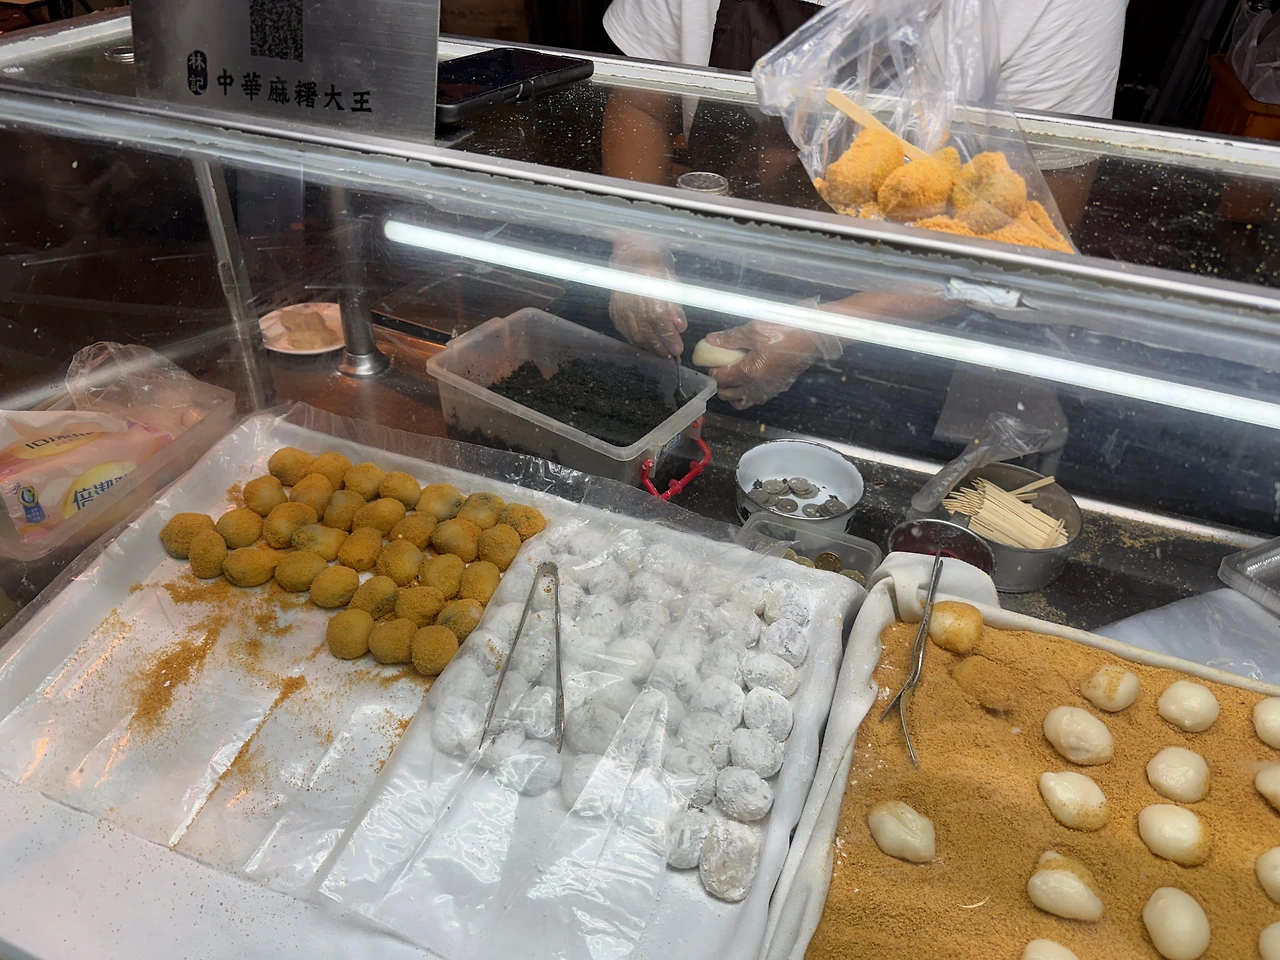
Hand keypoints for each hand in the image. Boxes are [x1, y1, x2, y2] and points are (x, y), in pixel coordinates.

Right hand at [608, 241, 687, 357]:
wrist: (631, 257)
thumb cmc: (655, 269)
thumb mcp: (671, 283)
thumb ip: (675, 306)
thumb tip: (680, 328)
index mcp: (648, 286)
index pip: (658, 318)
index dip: (668, 336)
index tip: (678, 348)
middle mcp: (631, 297)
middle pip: (646, 330)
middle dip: (660, 346)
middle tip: (672, 355)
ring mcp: (620, 305)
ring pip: (634, 334)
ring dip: (649, 347)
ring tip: (661, 353)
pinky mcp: (614, 311)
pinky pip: (625, 331)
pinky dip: (637, 341)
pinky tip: (647, 345)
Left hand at [703, 320, 841, 409]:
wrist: (814, 336)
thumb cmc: (785, 331)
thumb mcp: (754, 330)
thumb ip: (730, 338)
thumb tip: (710, 340)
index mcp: (749, 373)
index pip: (720, 379)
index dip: (711, 370)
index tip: (709, 361)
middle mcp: (757, 387)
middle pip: (728, 394)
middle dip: (719, 383)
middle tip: (719, 367)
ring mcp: (768, 390)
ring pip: (742, 401)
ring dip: (732, 392)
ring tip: (732, 375)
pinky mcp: (778, 388)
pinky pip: (757, 398)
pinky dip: (748, 393)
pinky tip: (750, 378)